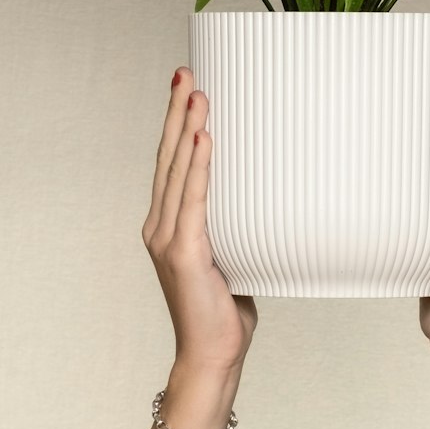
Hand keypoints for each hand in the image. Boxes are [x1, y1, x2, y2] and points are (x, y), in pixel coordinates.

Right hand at [141, 68, 256, 428]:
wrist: (211, 356)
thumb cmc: (224, 307)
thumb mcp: (230, 251)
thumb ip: (234, 221)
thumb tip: (269, 189)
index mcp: (168, 222)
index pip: (171, 161)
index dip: (176, 122)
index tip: (186, 85)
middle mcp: (160, 224)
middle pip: (169, 156)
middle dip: (178, 112)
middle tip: (187, 72)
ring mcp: (167, 238)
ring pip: (178, 171)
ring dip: (188, 129)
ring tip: (199, 95)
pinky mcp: (182, 253)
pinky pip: (193, 201)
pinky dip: (199, 169)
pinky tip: (206, 141)